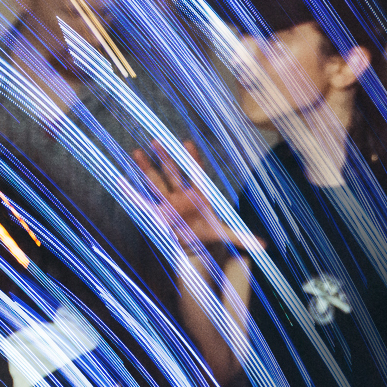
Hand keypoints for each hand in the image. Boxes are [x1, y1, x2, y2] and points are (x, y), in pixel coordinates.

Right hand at [130, 144, 260, 252]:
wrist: (195, 244)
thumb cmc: (210, 232)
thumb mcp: (226, 235)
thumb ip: (244, 238)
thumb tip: (265, 246)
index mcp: (199, 195)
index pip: (196, 173)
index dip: (192, 159)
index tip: (187, 144)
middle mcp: (182, 195)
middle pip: (173, 173)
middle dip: (165, 158)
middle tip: (158, 140)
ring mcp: (168, 202)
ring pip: (156, 182)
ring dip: (146, 168)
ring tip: (136, 152)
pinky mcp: (157, 212)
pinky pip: (143, 201)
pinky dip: (132, 192)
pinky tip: (121, 180)